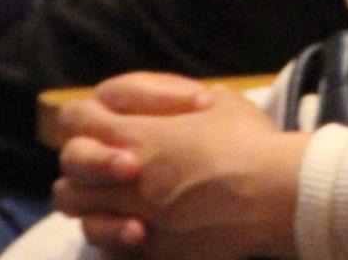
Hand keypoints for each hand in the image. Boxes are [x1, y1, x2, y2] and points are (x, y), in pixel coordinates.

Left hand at [53, 80, 310, 259]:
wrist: (278, 196)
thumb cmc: (252, 143)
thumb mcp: (222, 102)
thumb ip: (188, 103)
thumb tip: (187, 107)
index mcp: (139, 136)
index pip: (77, 120)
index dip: (85, 119)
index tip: (107, 123)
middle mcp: (128, 181)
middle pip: (69, 177)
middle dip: (84, 171)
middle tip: (117, 170)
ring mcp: (139, 220)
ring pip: (84, 219)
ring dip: (95, 210)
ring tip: (123, 205)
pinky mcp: (156, 254)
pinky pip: (113, 255)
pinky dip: (118, 244)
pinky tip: (140, 232)